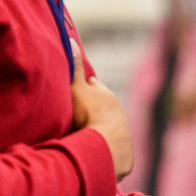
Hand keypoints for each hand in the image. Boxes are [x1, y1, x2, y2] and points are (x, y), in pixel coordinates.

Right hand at [70, 46, 133, 179]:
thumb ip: (74, 67)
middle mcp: (117, 112)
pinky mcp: (124, 154)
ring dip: (99, 128)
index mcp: (106, 96)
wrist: (108, 147)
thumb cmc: (89, 115)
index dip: (87, 86)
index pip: (95, 86)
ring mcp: (122, 133)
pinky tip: (96, 151)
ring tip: (88, 133)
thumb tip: (71, 40)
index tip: (82, 86)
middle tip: (83, 109)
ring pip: (109, 126)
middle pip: (104, 106)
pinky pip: (111, 147)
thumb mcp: (76, 89)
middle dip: (95, 106)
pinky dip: (104, 147)